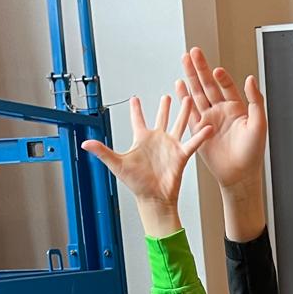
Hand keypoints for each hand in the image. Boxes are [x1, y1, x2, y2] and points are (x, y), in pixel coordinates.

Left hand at [81, 94, 211, 228]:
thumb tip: (85, 143)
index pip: (138, 120)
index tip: (134, 99)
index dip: (136, 109)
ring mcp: (170, 146)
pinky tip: (207, 126)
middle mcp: (157, 140)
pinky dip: (200, 135)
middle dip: (165, 106)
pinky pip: (192, 142)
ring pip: (179, 124)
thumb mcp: (117, 164)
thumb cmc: (136, 184)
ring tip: (188, 98)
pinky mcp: (181, 155)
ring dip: (183, 112)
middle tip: (168, 95)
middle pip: (162, 118)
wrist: (154, 198)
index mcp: (142, 139)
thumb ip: (102, 151)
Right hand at [177, 48, 266, 191]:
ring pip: (197, 94)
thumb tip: (250, 79)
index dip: (221, 77)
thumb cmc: (252, 153)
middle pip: (208, 84)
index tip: (216, 70)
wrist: (239, 175)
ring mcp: (209, 119)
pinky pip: (189, 111)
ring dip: (190, 78)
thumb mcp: (259, 124)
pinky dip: (184, 98)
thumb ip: (255, 101)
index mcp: (236, 108)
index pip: (226, 86)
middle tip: (193, 52)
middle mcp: (221, 111)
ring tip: (184, 60)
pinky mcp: (198, 130)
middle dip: (200, 68)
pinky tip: (179, 85)